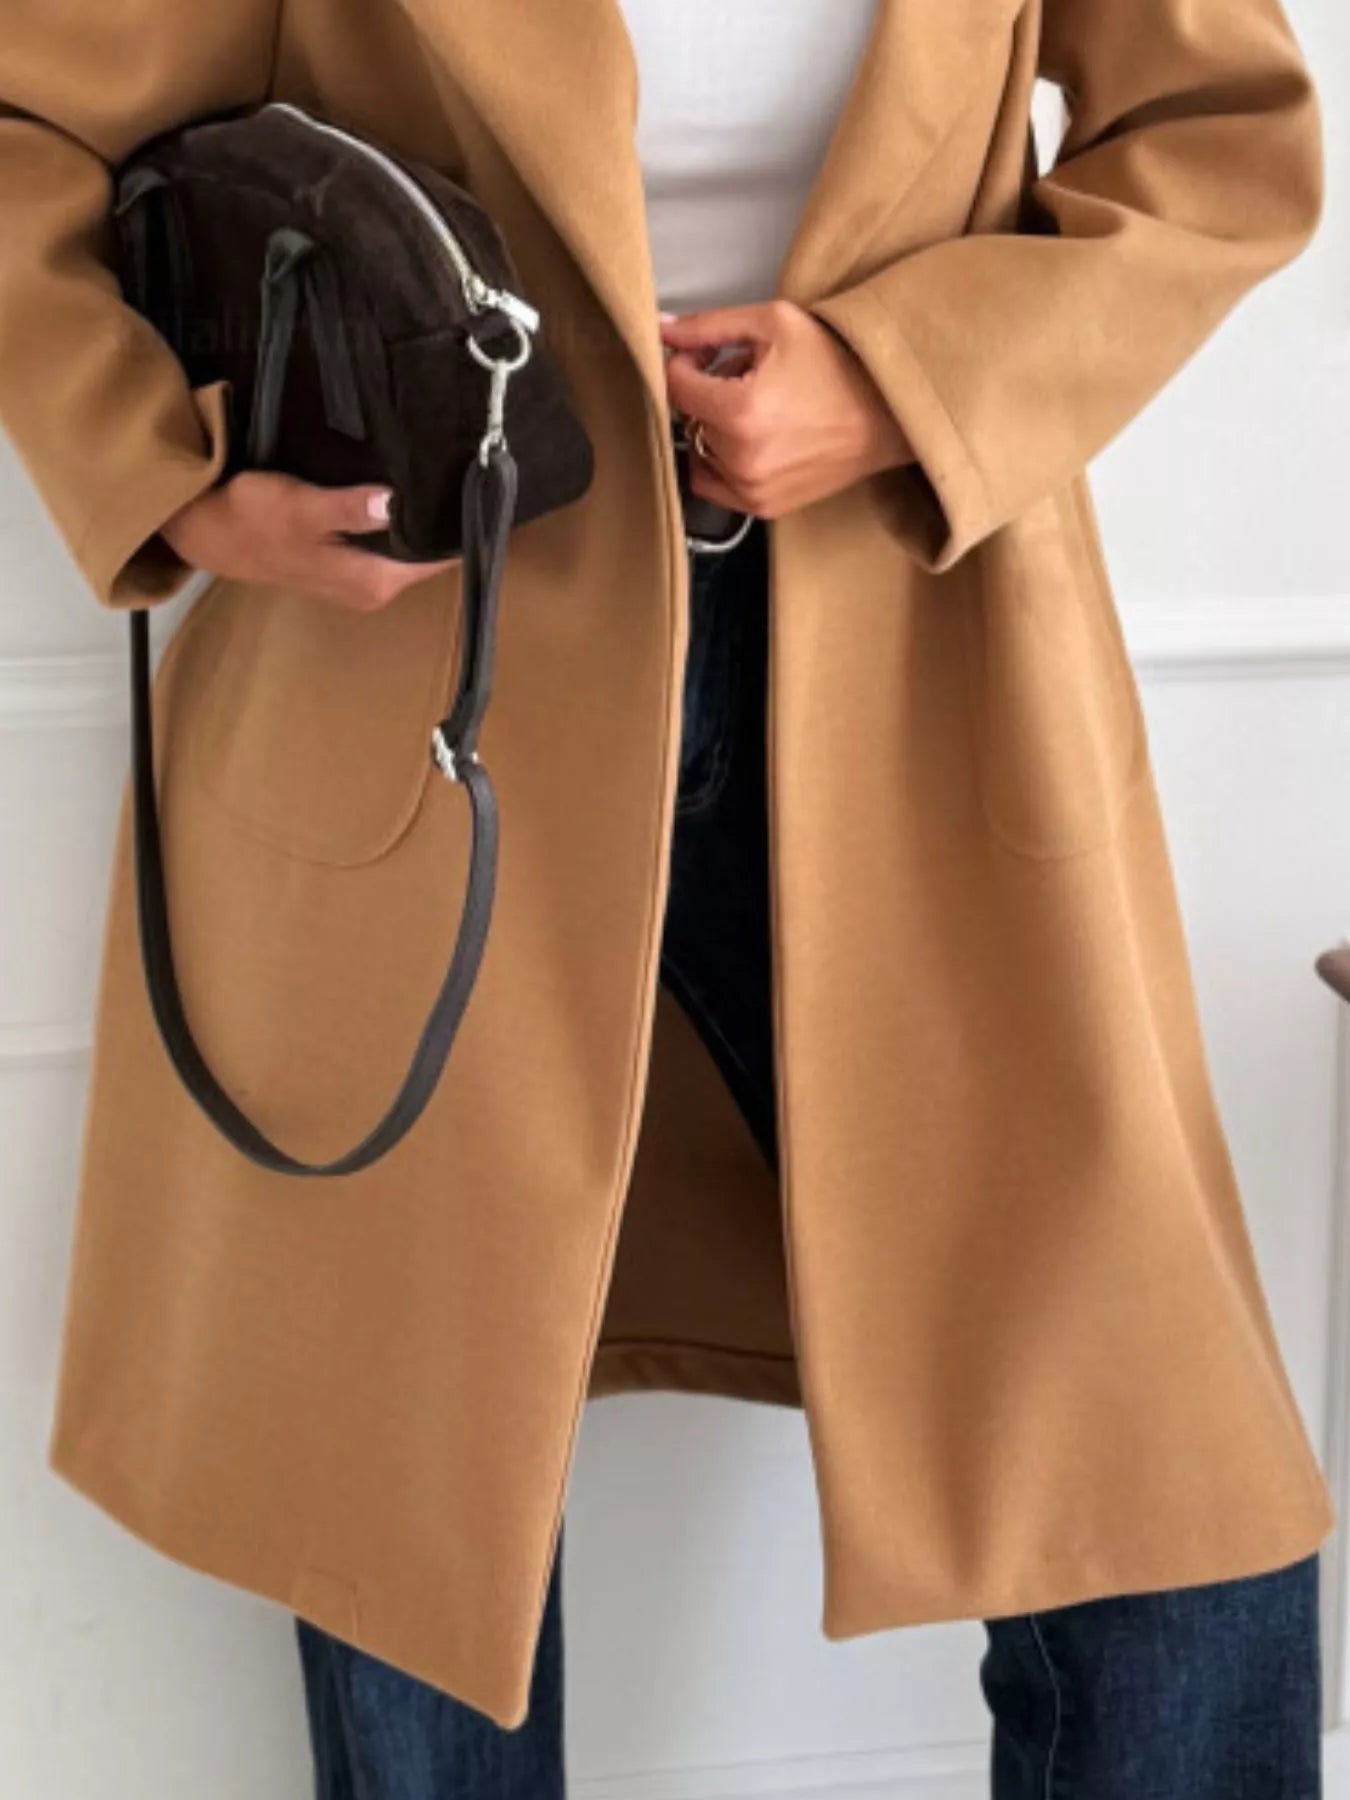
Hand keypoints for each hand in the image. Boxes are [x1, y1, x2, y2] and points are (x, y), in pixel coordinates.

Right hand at [160, 472, 460, 611]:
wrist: (209, 532)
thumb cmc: (254, 519)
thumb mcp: (303, 508)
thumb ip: (350, 509)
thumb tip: (394, 504)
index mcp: (373, 582)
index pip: (439, 560)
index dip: (463, 529)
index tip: (485, 492)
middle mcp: (374, 589)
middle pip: (430, 556)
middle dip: (449, 521)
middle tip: (473, 473)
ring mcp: (361, 580)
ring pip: (410, 551)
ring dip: (425, 521)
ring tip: (449, 477)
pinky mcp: (348, 565)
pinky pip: (391, 545)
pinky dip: (401, 523)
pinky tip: (408, 493)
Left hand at [660, 299, 914, 519]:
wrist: (887, 414)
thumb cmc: (837, 364)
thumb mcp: (774, 324)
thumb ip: (709, 326)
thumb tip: (659, 330)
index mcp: (740, 412)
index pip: (676, 387)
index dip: (686, 362)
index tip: (710, 353)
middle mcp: (742, 459)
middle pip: (690, 417)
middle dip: (705, 392)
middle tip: (743, 375)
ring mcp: (752, 490)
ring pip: (700, 450)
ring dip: (714, 427)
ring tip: (754, 407)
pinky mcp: (763, 507)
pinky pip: (715, 485)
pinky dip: (722, 461)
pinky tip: (753, 438)